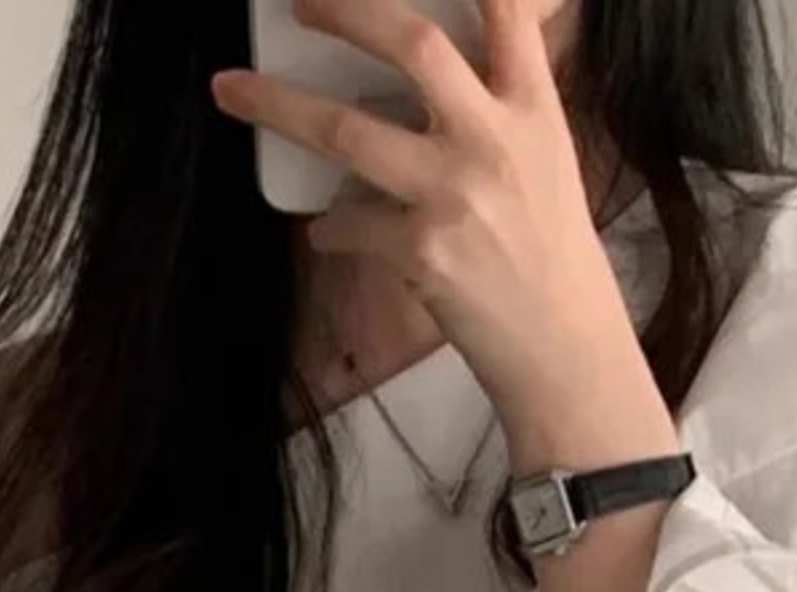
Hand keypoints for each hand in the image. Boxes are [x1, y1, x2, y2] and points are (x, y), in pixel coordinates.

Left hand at [209, 0, 652, 437]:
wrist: (565, 353)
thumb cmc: (555, 264)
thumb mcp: (550, 170)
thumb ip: (501, 119)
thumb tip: (436, 87)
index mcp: (534, 114)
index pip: (507, 13)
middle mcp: (495, 142)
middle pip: (411, 42)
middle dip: (344, 12)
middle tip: (298, 5)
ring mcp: (455, 196)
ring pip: (346, 130)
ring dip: (277, 106)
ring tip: (230, 91)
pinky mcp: (423, 252)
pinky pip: (348, 225)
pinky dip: (329, 229)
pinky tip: (327, 234)